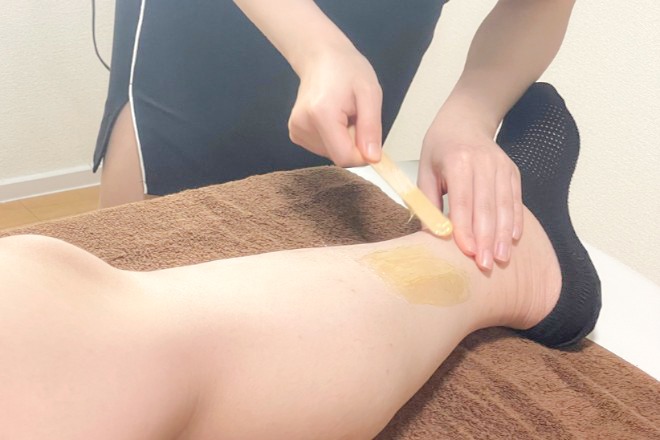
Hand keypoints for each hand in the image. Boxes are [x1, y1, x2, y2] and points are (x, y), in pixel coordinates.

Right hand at [288, 44, 382, 165]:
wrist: (320, 56)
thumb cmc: (347, 69)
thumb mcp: (370, 93)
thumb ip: (371, 128)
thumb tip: (372, 159)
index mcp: (321, 115)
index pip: (344, 157)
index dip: (362, 154)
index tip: (368, 134)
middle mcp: (302, 126)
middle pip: (338, 156)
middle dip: (353, 143)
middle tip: (354, 116)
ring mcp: (296, 130)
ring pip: (331, 153)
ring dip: (344, 139)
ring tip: (343, 114)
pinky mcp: (295, 134)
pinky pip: (323, 148)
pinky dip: (333, 138)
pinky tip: (332, 118)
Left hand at [418, 113, 522, 270]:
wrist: (466, 119)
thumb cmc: (440, 147)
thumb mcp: (425, 169)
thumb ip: (427, 201)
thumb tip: (430, 235)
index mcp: (458, 161)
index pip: (463, 200)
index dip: (466, 228)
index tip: (467, 252)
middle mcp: (483, 163)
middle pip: (487, 207)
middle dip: (487, 239)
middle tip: (485, 265)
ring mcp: (501, 167)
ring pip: (505, 206)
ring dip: (504, 235)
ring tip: (501, 258)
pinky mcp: (512, 172)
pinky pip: (516, 200)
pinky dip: (515, 221)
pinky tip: (513, 239)